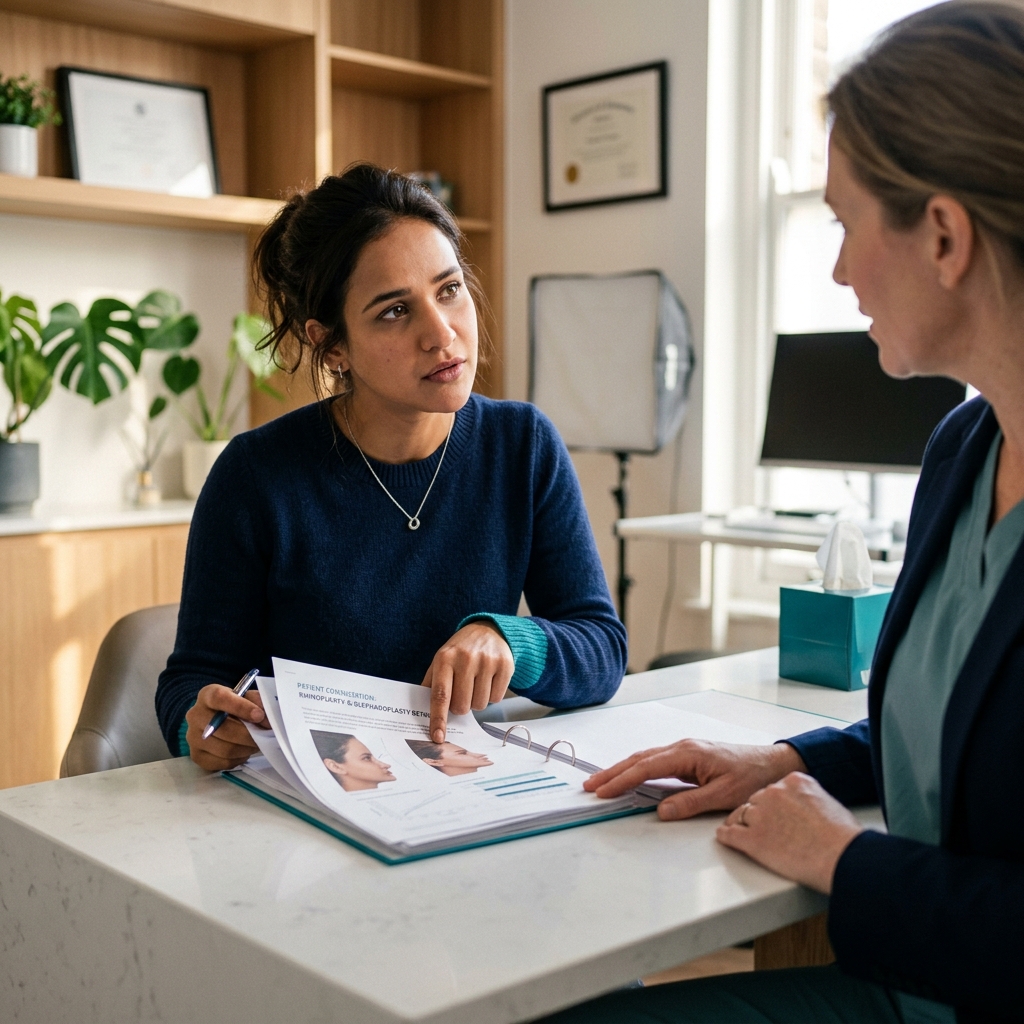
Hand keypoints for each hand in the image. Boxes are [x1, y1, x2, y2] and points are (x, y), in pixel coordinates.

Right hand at [186, 684, 265, 771]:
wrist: (217, 720)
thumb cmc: (235, 707)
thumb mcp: (246, 697)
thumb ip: (257, 701)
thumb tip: (266, 717)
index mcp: (207, 695)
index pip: (220, 698)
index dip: (241, 707)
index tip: (259, 715)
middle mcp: (195, 715)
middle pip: (223, 729)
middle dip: (249, 734)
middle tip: (265, 735)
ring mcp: (193, 738)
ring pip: (225, 749)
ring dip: (246, 748)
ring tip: (256, 743)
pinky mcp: (197, 756)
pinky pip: (223, 762)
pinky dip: (238, 758)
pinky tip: (244, 751)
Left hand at [422, 622, 513, 741]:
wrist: (489, 630)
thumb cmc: (460, 651)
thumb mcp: (441, 660)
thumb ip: (431, 685)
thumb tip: (422, 713)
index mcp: (445, 659)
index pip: (440, 695)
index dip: (438, 719)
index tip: (437, 737)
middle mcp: (466, 659)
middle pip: (462, 706)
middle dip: (461, 706)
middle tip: (463, 691)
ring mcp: (487, 661)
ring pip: (480, 705)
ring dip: (477, 701)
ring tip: (476, 683)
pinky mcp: (505, 665)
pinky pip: (496, 699)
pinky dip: (492, 695)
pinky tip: (489, 680)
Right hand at [584, 739, 806, 820]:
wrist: (774, 763)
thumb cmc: (753, 778)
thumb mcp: (724, 796)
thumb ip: (690, 803)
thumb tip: (660, 811)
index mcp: (688, 753)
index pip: (646, 768)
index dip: (622, 780)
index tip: (602, 791)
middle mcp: (682, 747)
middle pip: (639, 759)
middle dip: (613, 772)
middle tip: (590, 785)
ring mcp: (685, 750)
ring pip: (645, 759)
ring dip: (622, 770)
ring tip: (602, 782)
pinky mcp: (689, 757)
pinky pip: (656, 761)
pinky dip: (638, 769)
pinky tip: (630, 777)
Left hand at [717, 772, 861, 892]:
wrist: (841, 857)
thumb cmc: (842, 837)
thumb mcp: (827, 803)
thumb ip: (809, 798)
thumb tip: (805, 807)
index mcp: (793, 781)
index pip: (773, 789)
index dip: (772, 804)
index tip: (773, 812)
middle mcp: (773, 792)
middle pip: (755, 801)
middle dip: (758, 814)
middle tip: (764, 828)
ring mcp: (760, 814)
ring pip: (740, 815)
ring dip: (740, 824)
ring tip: (738, 831)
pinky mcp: (752, 838)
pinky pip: (730, 834)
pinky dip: (726, 836)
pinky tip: (724, 837)